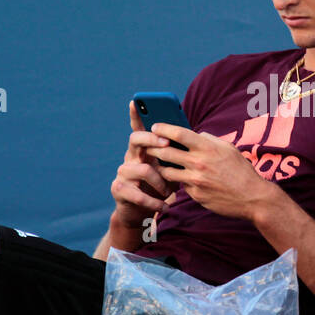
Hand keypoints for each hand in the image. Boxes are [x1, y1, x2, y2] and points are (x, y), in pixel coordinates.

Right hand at [108, 101, 178, 228]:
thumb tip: (196, 138)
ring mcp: (122, 173)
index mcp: (142, 150)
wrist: (140, 213)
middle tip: (166, 144)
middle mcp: (129, 157)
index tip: (135, 101)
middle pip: (135, 140)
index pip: (138, 128)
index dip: (135, 115)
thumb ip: (175, 155)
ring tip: (169, 192)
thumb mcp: (168, 169)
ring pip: (141, 169)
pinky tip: (165, 207)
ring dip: (159, 181)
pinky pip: (137, 194)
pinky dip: (154, 201)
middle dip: (151, 139)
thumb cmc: (158, 187)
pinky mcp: (119, 190)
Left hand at [147, 122, 278, 221]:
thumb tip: (196, 134)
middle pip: (165, 152)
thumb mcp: (229, 149)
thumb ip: (210, 140)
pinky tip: (177, 179)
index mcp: (208, 148)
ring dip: (161, 166)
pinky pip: (180, 186)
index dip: (163, 128)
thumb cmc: (241, 171)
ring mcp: (196, 181)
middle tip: (147, 145)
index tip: (154, 126)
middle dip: (153, 147)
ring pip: (167, 171)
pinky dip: (178, 181)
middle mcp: (199, 163)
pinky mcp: (195, 195)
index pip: (178, 134)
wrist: (252, 198)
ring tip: (158, 163)